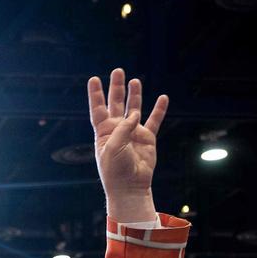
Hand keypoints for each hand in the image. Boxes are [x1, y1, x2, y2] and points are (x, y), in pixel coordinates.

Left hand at [88, 68, 167, 219]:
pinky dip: (159, 110)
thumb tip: (135, 114)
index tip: (94, 79)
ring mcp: (133, 133)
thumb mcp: (114, 147)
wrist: (130, 186)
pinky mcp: (147, 138)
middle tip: (118, 71)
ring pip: (134, 108)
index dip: (96, 94)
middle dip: (117, 88)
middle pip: (116, 104)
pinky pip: (154, 121)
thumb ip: (123, 128)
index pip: (98, 109)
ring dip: (135, 95)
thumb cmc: (115, 169)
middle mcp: (117, 130)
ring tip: (135, 81)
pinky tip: (162, 98)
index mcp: (103, 132)